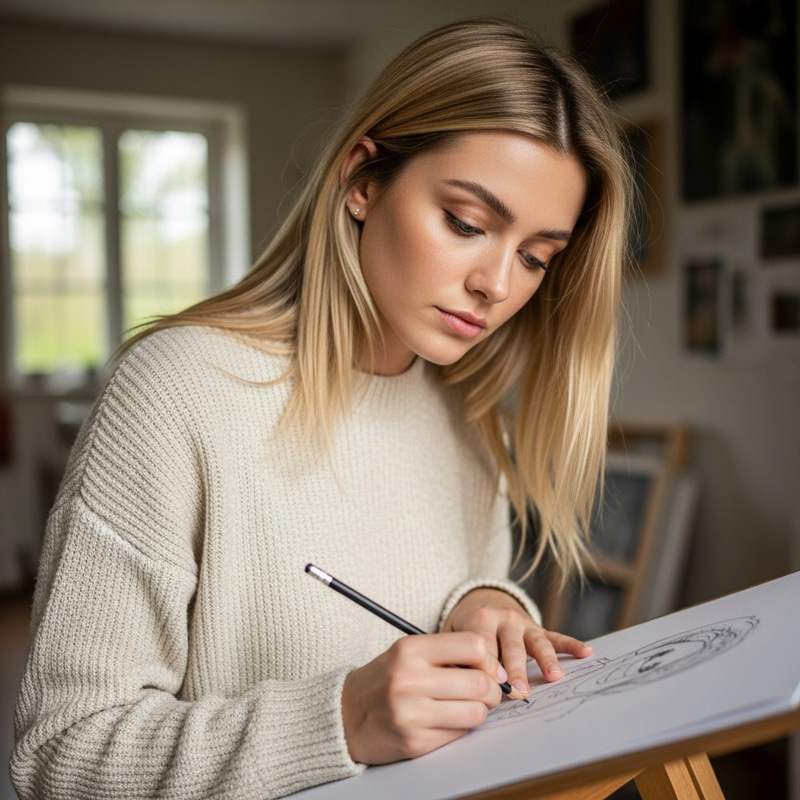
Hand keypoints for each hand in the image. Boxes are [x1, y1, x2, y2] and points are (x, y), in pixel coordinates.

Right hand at [341, 632, 504, 763]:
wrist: (345, 716)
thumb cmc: (383, 681)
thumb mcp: (407, 654)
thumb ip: (446, 654)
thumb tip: (495, 668)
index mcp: (410, 650)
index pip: (473, 646)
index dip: (490, 659)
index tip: (490, 668)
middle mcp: (410, 679)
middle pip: (480, 683)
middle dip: (493, 690)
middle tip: (489, 692)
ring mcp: (412, 713)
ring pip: (475, 713)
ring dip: (480, 712)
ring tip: (469, 707)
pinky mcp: (415, 742)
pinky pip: (459, 734)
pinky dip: (461, 728)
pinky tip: (448, 721)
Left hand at [442, 588, 592, 697]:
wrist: (481, 600)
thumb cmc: (465, 627)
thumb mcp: (453, 635)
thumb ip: (456, 656)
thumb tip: (460, 684)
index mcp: (480, 618)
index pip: (483, 644)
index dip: (486, 667)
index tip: (490, 689)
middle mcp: (504, 618)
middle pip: (511, 646)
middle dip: (515, 669)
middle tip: (519, 691)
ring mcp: (524, 623)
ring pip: (537, 642)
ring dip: (546, 660)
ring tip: (555, 678)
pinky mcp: (538, 628)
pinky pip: (556, 637)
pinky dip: (571, 645)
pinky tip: (586, 652)